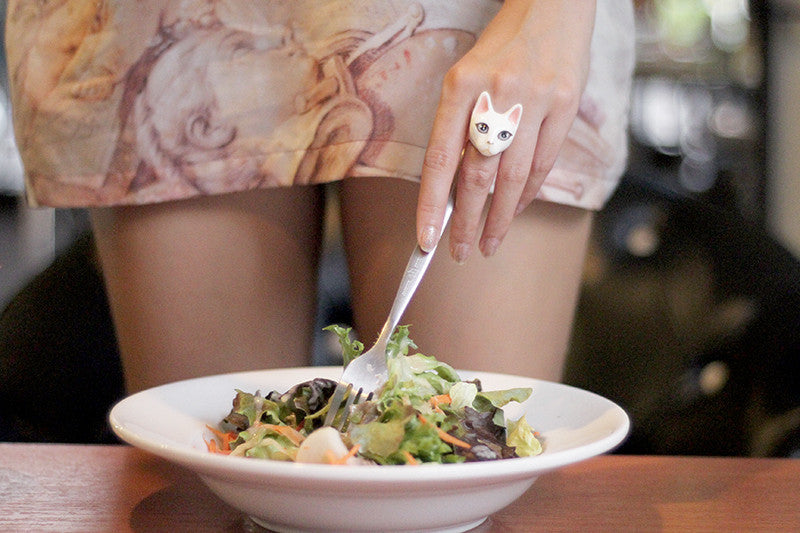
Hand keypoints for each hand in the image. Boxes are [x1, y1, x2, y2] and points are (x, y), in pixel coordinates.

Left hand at [416, 0, 596, 262]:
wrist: (551, 7)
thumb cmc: (501, 49)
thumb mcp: (467, 77)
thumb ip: (459, 127)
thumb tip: (453, 188)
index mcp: (461, 85)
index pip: (441, 158)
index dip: (432, 204)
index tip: (427, 239)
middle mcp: (497, 94)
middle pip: (478, 175)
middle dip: (468, 222)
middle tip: (460, 252)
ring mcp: (535, 100)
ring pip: (513, 177)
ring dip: (499, 218)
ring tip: (488, 244)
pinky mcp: (567, 104)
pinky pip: (543, 163)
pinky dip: (527, 193)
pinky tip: (515, 210)